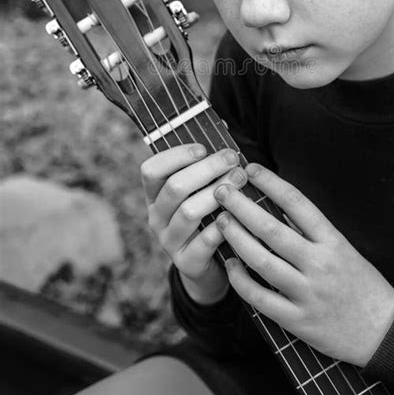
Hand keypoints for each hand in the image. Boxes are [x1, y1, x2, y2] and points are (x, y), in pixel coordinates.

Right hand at [141, 144, 247, 304]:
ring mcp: (169, 242)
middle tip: (233, 160)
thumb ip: (208, 162)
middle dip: (207, 169)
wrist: (209, 269)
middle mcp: (156, 217)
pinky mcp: (187, 263)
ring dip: (218, 193)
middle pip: (175, 187)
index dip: (176, 155)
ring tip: (240, 182)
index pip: (151, 170)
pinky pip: (204, 242)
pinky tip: (239, 217)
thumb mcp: (202, 190)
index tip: (203, 147)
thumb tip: (225, 126)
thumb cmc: (209, 217)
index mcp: (155, 195)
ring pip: (189, 212)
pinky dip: (223, 226)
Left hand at [214, 163, 393, 366]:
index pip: (297, 203)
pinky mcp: (298, 320)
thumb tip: (274, 205)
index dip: (271, 182)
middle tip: (221, 191)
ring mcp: (308, 293)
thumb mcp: (343, 249)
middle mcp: (320, 264)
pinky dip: (240, 280)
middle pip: (271, 229)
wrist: (384, 333)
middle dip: (241, 207)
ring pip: (261, 261)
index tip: (250, 168)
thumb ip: (311, 231)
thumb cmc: (361, 284)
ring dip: (236, 238)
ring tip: (221, 221)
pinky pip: (260, 298)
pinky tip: (230, 264)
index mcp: (333, 241)